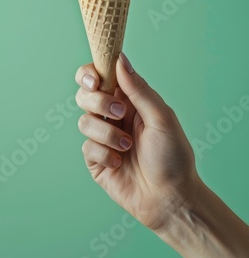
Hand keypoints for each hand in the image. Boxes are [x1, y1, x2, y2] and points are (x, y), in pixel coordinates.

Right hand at [75, 53, 198, 232]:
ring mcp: (103, 137)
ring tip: (128, 146)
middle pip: (85, 95)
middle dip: (98, 102)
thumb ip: (138, 89)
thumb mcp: (161, 117)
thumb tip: (120, 58)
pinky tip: (119, 163)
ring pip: (84, 121)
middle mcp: (114, 116)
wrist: (170, 198)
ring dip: (107, 133)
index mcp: (130, 100)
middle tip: (119, 114)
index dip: (91, 73)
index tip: (95, 79)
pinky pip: (86, 147)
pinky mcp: (96, 159)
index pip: (101, 76)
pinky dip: (104, 153)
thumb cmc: (173, 156)